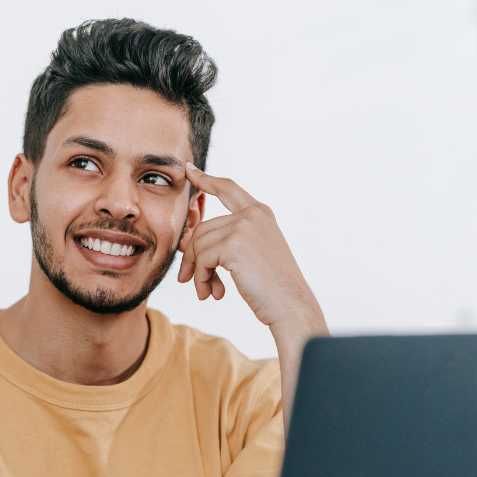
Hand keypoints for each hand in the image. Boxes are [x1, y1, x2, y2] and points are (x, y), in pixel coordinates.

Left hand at [178, 162, 323, 329]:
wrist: (291, 305)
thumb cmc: (272, 287)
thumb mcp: (251, 255)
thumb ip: (226, 241)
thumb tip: (185, 240)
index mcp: (260, 213)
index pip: (228, 188)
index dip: (206, 180)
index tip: (189, 171)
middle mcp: (252, 214)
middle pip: (202, 228)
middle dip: (192, 257)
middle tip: (189, 280)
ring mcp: (243, 227)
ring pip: (199, 245)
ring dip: (198, 273)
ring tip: (206, 292)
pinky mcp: (234, 244)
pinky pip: (202, 259)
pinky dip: (202, 279)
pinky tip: (214, 293)